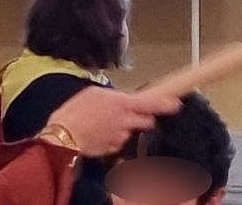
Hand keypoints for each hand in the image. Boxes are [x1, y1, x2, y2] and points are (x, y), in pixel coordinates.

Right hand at [46, 86, 181, 158]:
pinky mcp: (114, 149)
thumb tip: (121, 100)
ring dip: (124, 128)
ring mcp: (121, 137)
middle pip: (147, 121)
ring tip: (104, 123)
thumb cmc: (75, 110)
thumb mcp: (94, 93)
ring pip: (131, 131)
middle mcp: (126, 121)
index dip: (166, 104)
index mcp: (122, 103)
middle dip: (143, 118)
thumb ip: (113, 97)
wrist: (64, 135)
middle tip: (129, 114)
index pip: (152, 104)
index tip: (176, 103)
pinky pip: (119, 141)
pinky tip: (99, 133)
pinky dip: (113, 137)